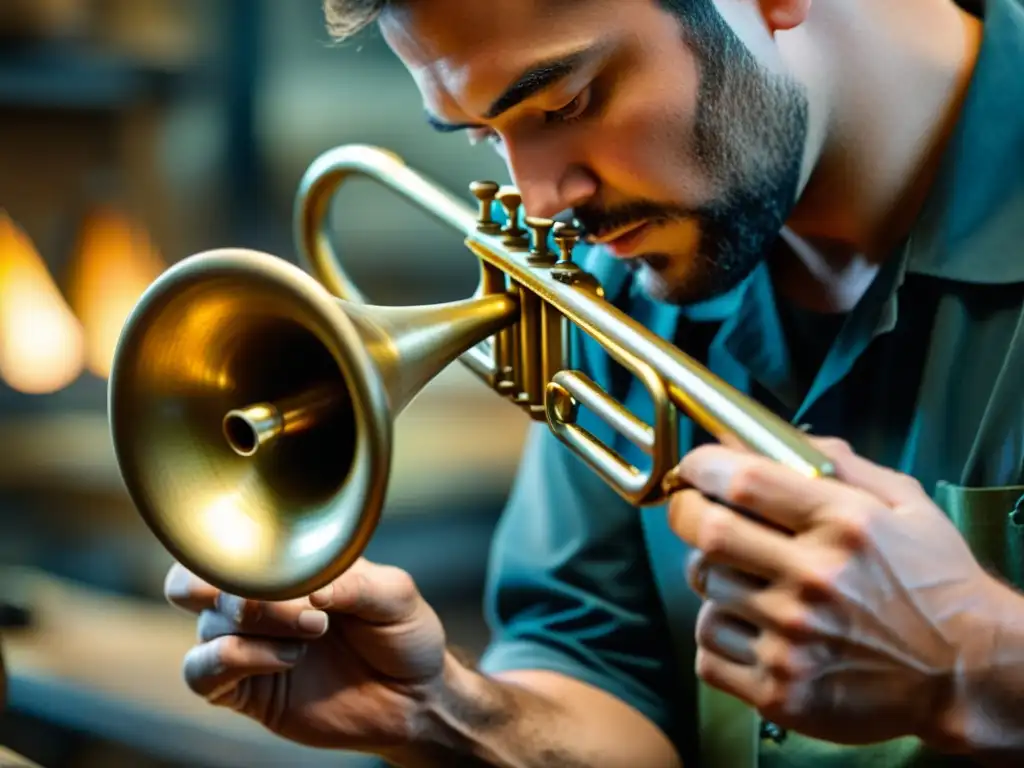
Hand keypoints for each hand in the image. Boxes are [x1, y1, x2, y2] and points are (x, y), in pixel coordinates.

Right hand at [164, 557, 446, 751]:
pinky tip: (287, 658)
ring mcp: (248, 643)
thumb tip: (314, 589)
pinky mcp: (243, 688)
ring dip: (260, 622)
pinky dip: (234, 659)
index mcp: (287, 565)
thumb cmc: (402, 635)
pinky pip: (200, 672)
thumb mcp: (396, 596)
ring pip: (207, 623)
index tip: (290, 563)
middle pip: (194, 579)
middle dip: (234, 585)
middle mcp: (258, 600)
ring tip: (317, 629)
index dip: (245, 548)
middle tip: (292, 596)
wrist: (413, 697)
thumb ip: (358, 584)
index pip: (232, 543)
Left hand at [667, 437, 1007, 748]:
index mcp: (844, 526)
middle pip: (707, 532)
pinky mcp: (780, 692)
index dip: (702, 467)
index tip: (693, 468)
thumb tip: (768, 437)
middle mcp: (814, 580)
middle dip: (685, 513)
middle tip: (693, 512)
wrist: (968, 672)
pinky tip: (750, 628)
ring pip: (705, 590)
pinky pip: (707, 650)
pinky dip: (717, 635)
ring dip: (713, 578)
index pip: (744, 481)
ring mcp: (794, 640)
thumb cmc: (932, 583)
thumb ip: (837, 463)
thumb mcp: (904, 504)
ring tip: (745, 579)